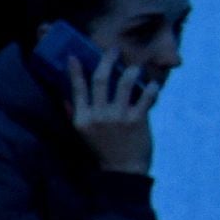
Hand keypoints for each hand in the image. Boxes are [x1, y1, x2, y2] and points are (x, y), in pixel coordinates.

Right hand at [66, 54, 157, 174]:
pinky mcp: (137, 120)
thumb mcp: (83, 134)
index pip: (77, 89)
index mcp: (82, 119)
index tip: (74, 56)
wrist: (122, 170)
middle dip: (107, 61)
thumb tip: (66, 98)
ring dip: (131, 71)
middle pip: (100, 80)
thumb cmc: (103, 150)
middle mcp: (98, 115)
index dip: (75, 71)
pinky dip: (151, 89)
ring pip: (124, 83)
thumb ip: (74, 115)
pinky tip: (153, 85)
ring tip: (135, 67)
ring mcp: (118, 117)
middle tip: (114, 50)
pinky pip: (146, 97)